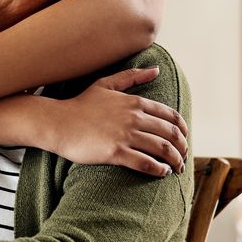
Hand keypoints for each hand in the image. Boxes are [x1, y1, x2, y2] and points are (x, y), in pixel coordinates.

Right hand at [51, 66, 189, 175]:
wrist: (57, 122)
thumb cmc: (81, 105)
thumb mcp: (106, 84)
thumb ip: (132, 76)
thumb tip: (156, 69)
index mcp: (135, 102)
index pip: (170, 116)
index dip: (183, 130)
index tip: (184, 139)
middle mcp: (134, 117)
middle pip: (171, 134)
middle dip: (182, 148)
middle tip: (183, 157)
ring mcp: (125, 135)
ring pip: (162, 149)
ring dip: (175, 161)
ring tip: (176, 168)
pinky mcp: (115, 152)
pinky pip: (145, 163)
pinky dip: (159, 169)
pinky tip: (162, 172)